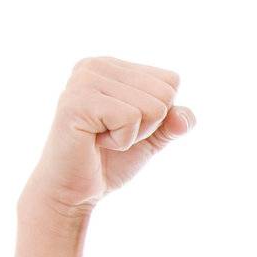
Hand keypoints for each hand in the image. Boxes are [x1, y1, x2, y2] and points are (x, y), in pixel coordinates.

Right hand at [24, 56, 197, 216]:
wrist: (73, 191)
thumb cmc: (109, 161)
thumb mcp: (153, 137)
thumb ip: (175, 122)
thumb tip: (183, 118)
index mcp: (113, 66)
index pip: (171, 80)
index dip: (160, 114)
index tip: (126, 125)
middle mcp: (96, 65)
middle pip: (164, 93)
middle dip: (149, 125)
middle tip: (113, 135)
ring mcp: (84, 81)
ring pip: (152, 107)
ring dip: (134, 134)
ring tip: (102, 138)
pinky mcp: (77, 102)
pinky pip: (130, 118)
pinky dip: (121, 141)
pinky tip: (94, 141)